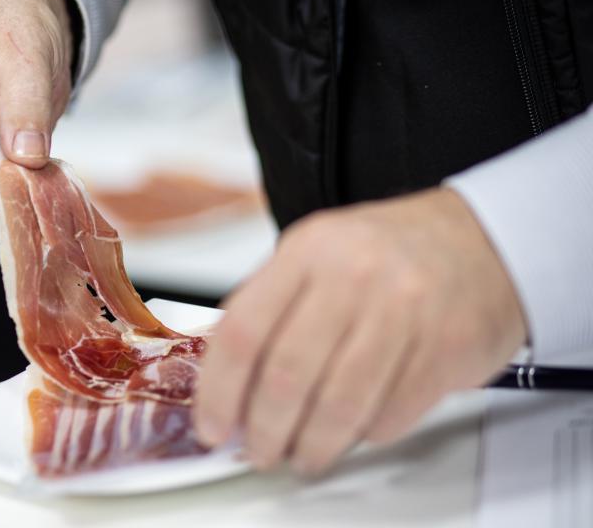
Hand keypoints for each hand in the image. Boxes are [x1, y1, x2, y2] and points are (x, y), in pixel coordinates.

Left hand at [193, 187, 526, 474]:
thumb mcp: (315, 254)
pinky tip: (353, 431)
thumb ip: (268, 308)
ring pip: (339, 406)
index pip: (243, 331)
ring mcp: (404, 312)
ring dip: (311, 445)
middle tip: (257, 451)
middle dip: (264, 429)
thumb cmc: (387, 253)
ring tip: (301, 455)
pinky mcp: (446, 350)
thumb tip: (225, 381)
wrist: (482, 241)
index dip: (219, 390)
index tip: (212, 424)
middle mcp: (354, 276)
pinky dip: (363, 435)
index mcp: (308, 250)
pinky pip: (389, 414)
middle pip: (287, 376)